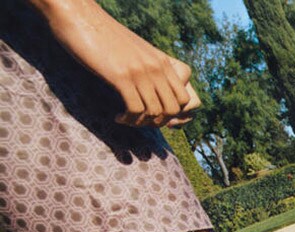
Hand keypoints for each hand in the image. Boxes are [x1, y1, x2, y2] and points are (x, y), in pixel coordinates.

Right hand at [41, 0, 200, 126]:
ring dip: (140, 123)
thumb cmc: (104, 37)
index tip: (153, 114)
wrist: (80, 17)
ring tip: (126, 120)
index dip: (173, 114)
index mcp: (162, 61)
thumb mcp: (136, 51)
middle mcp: (156, 67)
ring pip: (155, 113)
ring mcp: (141, 72)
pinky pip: (136, 110)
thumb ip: (148, 67)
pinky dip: (128, 119)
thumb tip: (153, 89)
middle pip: (173, 110)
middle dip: (157, 122)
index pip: (185, 98)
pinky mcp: (121, 76)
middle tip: (139, 120)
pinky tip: (117, 117)